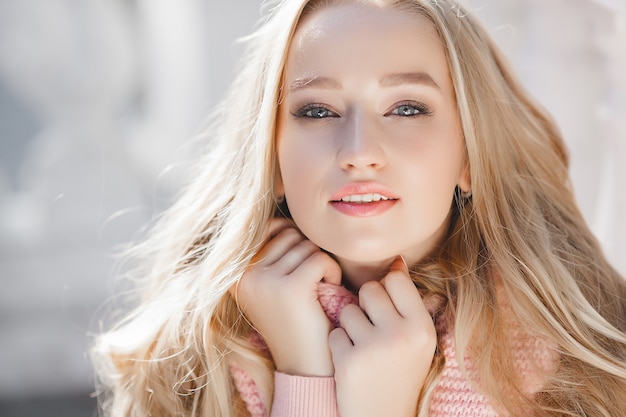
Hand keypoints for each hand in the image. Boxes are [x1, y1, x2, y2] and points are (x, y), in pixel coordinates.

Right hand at [232, 218, 341, 375]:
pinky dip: (332, 272)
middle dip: (307, 253)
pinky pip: (321, 259)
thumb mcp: (271, 285)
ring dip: (320, 263)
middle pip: (290, 234)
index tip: (299, 269)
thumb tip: (284, 216)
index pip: (270, 228)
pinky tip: (328, 291)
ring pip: (307, 245)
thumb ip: (270, 252)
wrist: (304, 366)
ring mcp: (264, 281)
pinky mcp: (289, 288)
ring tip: (317, 289)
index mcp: (235, 272)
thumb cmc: (295, 320)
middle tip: (310, 281)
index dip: (293, 242)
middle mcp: (243, 274)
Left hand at [329, 257, 436, 416]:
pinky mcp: (349, 361)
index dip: (386, 289)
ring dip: (350, 325)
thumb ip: (409, 304)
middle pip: (370, 289)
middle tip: (372, 328)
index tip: (385, 304)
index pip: (396, 280)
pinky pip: (335, 333)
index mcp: (422, 327)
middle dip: (366, 305)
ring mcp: (374, 348)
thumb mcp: (418, 342)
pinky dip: (339, 346)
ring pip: (348, 309)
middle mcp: (401, 335)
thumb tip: (396, 261)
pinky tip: (351, 362)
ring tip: (362, 347)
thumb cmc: (400, 374)